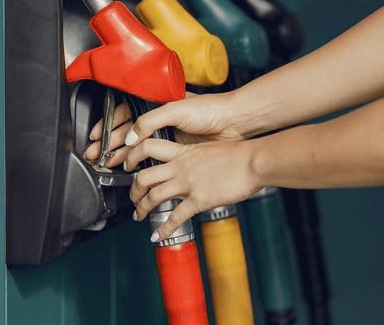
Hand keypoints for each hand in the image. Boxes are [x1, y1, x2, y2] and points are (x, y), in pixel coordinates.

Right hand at [85, 92, 246, 169]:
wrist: (234, 123)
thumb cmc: (210, 109)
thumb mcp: (175, 109)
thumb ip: (150, 121)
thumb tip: (131, 138)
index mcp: (156, 104)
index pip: (125, 113)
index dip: (109, 125)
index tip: (96, 136)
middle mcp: (160, 120)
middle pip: (128, 132)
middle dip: (109, 143)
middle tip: (96, 155)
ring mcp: (168, 136)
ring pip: (138, 147)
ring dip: (121, 155)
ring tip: (109, 165)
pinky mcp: (178, 151)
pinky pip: (153, 158)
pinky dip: (140, 164)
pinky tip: (132, 170)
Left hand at [126, 138, 262, 242]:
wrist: (254, 161)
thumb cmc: (240, 154)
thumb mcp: (211, 149)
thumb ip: (197, 157)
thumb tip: (195, 165)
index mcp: (183, 152)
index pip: (148, 147)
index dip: (133, 155)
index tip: (129, 165)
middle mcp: (180, 166)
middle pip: (144, 176)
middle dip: (133, 190)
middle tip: (133, 198)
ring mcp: (188, 183)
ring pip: (153, 196)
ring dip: (141, 209)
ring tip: (139, 216)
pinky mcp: (198, 200)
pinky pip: (175, 217)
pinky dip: (163, 230)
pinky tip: (157, 236)